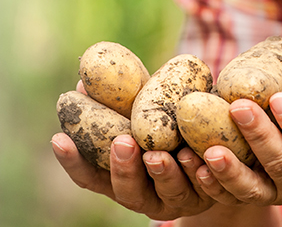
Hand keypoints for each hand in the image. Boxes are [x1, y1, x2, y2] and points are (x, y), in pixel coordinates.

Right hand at [51, 83, 241, 221]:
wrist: (221, 151)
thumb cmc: (171, 127)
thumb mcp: (146, 113)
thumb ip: (121, 103)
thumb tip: (84, 81)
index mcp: (122, 177)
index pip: (90, 177)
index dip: (73, 162)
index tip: (60, 138)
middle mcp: (145, 195)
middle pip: (127, 191)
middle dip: (123, 168)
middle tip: (122, 142)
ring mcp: (176, 199)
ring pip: (167, 192)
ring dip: (162, 173)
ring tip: (159, 154)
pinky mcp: (209, 195)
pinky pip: (204, 188)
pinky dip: (198, 173)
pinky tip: (194, 156)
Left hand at [194, 63, 281, 206]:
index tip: (279, 98)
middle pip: (280, 165)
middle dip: (258, 137)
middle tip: (238, 107)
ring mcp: (278, 192)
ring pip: (252, 189)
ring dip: (230, 171)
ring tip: (209, 149)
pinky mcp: (255, 194)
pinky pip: (232, 196)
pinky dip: (213, 185)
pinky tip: (194, 164)